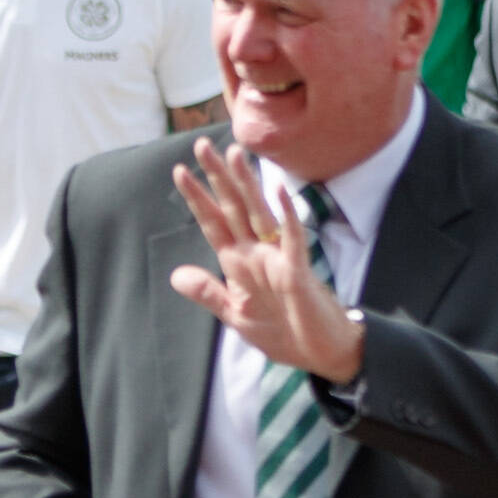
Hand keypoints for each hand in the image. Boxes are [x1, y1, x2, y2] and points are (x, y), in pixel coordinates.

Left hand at [169, 138, 364, 382]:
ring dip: (247, 185)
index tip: (179, 171)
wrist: (321, 353)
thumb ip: (209, 293)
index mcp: (240, 264)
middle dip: (216, 178)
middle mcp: (257, 254)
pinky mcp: (298, 273)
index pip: (213, 224)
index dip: (197, 199)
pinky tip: (279, 192)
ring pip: (259, 213)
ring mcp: (278, 260)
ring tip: (235, 154)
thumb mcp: (237, 315)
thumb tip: (176, 275)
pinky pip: (292, 241)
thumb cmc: (284, 332)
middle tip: (201, 144)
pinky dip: (286, 218)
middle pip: (233, 208)